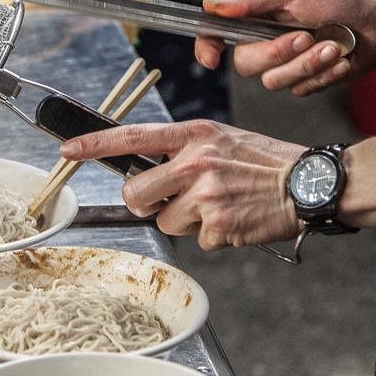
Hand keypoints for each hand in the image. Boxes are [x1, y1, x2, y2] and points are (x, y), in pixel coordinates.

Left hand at [59, 120, 303, 249]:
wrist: (309, 184)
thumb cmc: (264, 163)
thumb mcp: (221, 139)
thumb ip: (183, 149)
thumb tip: (144, 167)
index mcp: (194, 134)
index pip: (133, 136)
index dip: (94, 145)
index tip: (67, 151)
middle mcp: (196, 161)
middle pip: (136, 193)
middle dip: (147, 202)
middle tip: (176, 198)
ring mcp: (206, 195)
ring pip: (165, 220)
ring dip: (187, 221)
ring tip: (219, 206)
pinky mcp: (218, 226)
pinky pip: (196, 241)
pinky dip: (213, 237)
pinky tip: (234, 220)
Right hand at [196, 0, 375, 96]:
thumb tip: (212, 5)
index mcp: (257, 18)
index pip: (218, 34)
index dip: (207, 48)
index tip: (212, 59)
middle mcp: (266, 43)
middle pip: (246, 64)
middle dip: (278, 53)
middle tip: (306, 37)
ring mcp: (286, 65)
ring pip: (274, 81)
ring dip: (308, 63)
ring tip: (333, 46)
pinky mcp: (306, 82)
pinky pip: (300, 90)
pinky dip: (324, 74)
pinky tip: (340, 59)